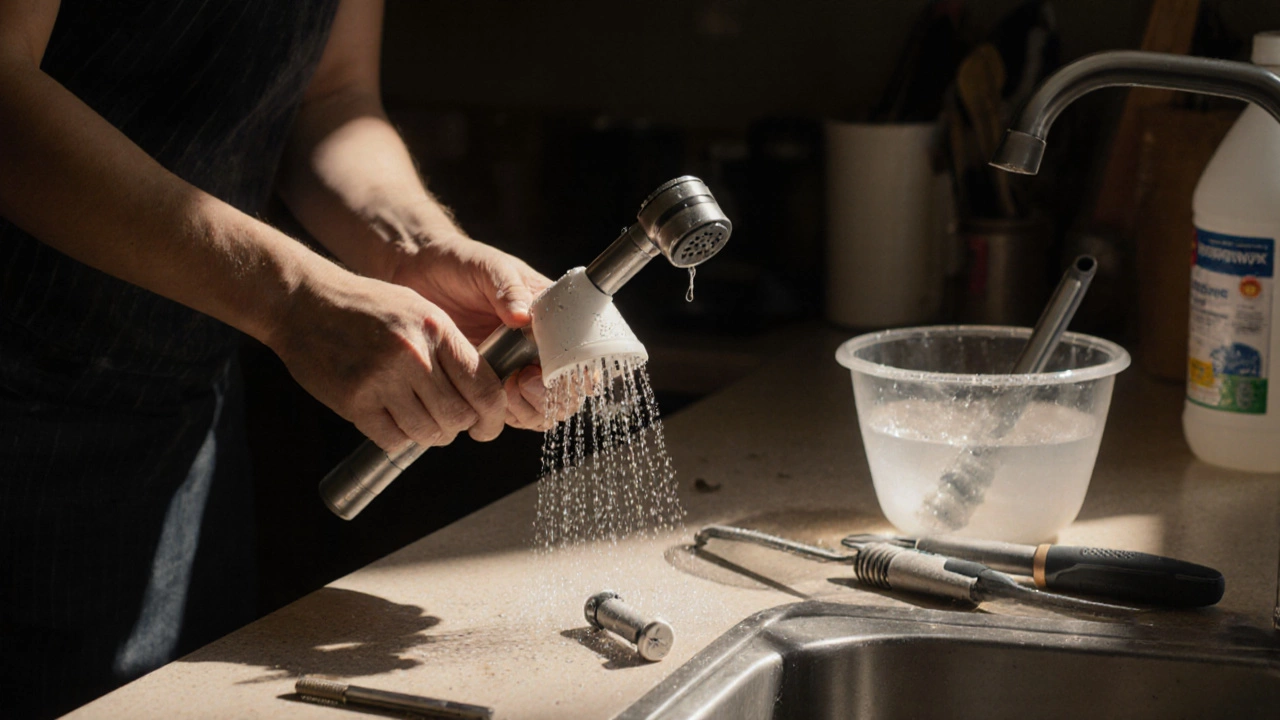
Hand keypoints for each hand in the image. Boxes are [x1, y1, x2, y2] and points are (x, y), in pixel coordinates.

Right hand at [270, 266, 509, 451]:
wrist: (304, 301)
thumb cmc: (368, 308)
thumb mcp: (419, 311)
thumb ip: (450, 348)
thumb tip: (484, 392)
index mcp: (437, 330)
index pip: (484, 387)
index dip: (493, 416)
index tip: (487, 426)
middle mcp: (414, 354)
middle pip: (458, 417)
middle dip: (459, 429)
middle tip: (449, 425)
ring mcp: (382, 379)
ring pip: (427, 433)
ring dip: (428, 435)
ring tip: (418, 420)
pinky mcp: (354, 401)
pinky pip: (393, 440)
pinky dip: (397, 438)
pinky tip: (391, 421)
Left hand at [389, 232, 554, 428]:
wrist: (418, 274)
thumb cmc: (459, 263)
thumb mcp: (486, 266)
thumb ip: (507, 288)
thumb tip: (522, 315)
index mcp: (551, 319)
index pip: (582, 357)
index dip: (573, 376)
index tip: (539, 373)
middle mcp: (540, 347)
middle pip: (566, 393)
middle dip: (548, 399)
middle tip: (519, 385)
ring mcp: (516, 367)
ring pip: (541, 410)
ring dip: (527, 411)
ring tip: (502, 391)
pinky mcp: (489, 383)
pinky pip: (509, 413)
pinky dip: (503, 415)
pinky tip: (483, 399)